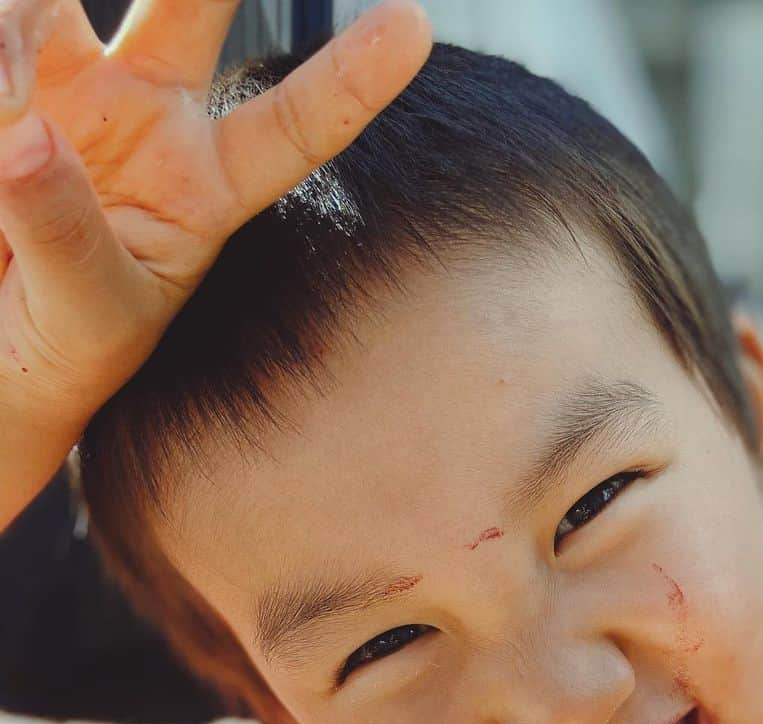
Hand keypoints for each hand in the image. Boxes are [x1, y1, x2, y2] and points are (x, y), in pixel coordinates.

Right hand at [0, 0, 430, 519]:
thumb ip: (67, 237)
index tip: (416, 26)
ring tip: (2, 104)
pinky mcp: (4, 75)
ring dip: (16, 30)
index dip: (349, 81)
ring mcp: (71, 85)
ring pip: (46, 3)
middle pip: (191, 1)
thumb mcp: (84, 314)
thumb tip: (28, 136)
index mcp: (205, 185)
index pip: (291, 129)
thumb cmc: (64, 345)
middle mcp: (148, 114)